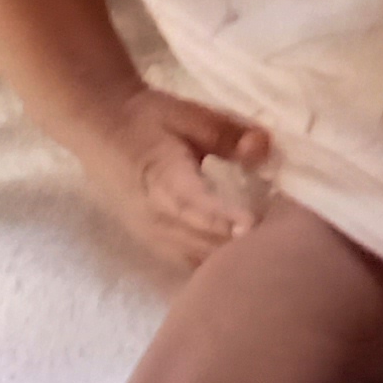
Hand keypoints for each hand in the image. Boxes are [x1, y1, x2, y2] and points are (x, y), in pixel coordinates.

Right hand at [73, 86, 269, 272]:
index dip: (221, 218)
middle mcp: (152, 215)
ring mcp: (149, 235)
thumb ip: (227, 133)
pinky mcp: (151, 243)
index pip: (191, 205)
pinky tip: (245, 263)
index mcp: (160, 179)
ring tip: (271, 254)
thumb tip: (263, 146)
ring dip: (230, 259)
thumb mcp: (187, 115)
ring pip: (196, 259)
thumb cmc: (146, 120)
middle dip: (239, 245)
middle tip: (284, 241)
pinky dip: (215, 266)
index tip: (251, 226)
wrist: (98, 127)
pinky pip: (187, 263)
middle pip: (199, 241)